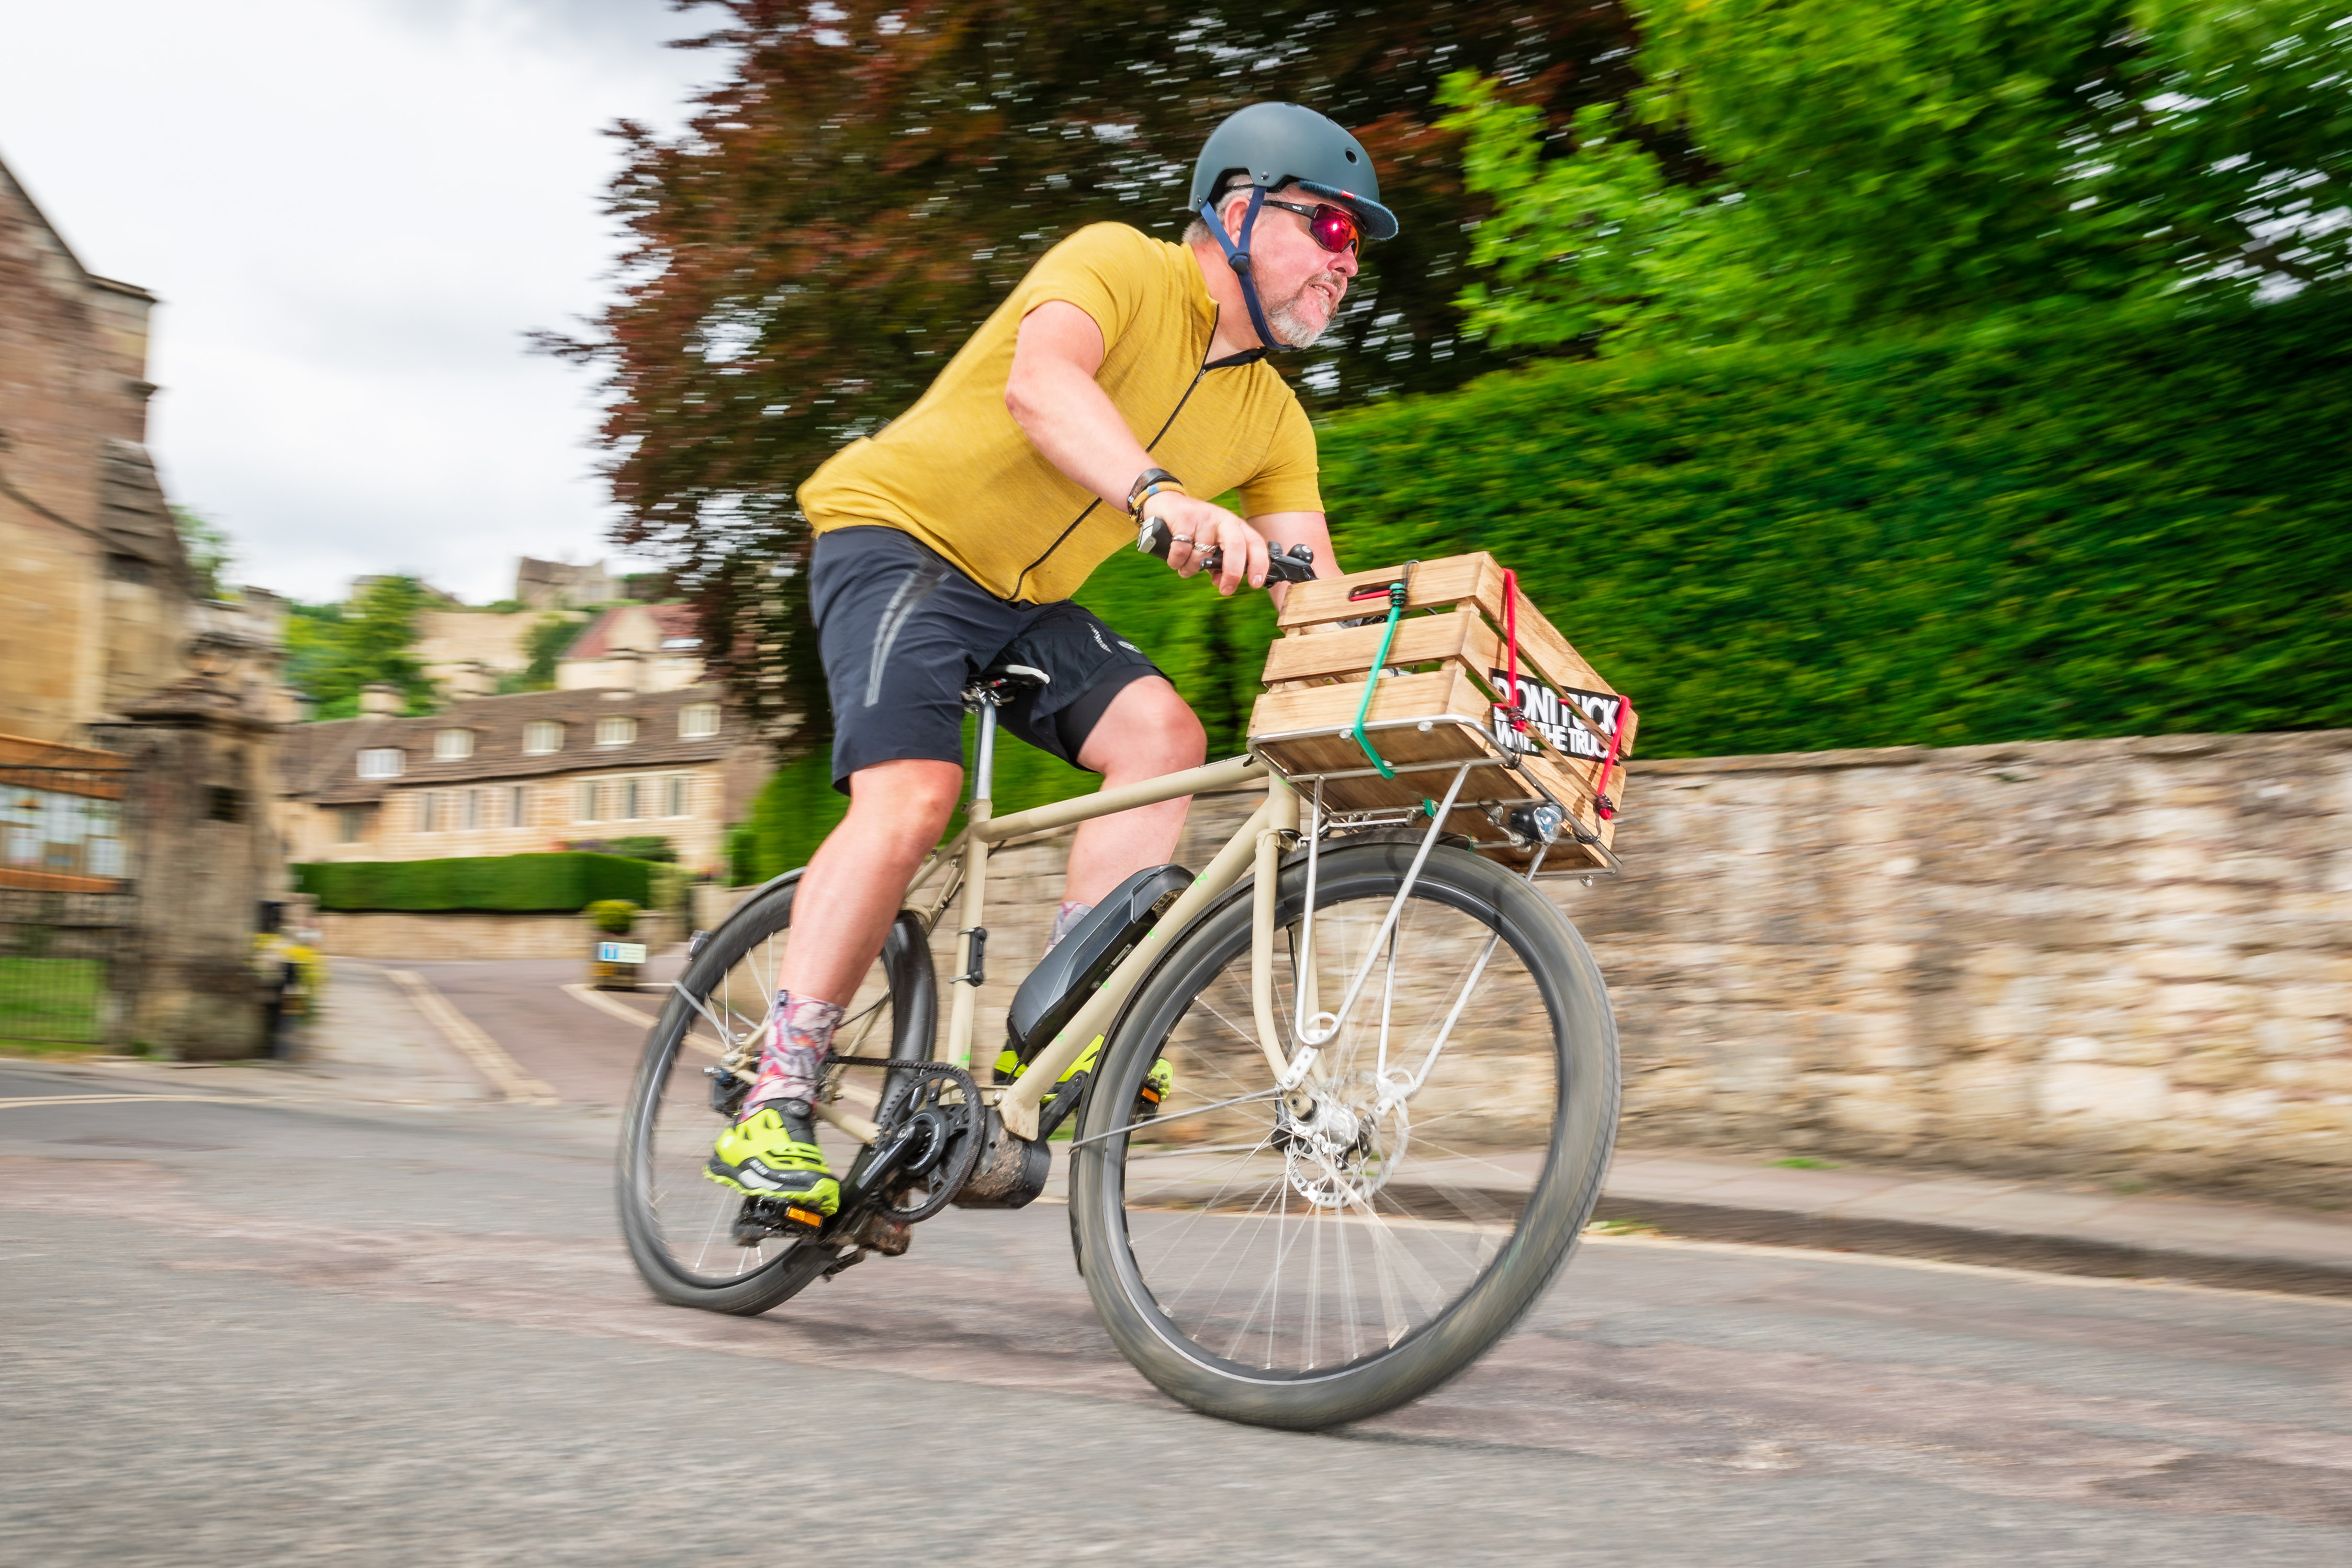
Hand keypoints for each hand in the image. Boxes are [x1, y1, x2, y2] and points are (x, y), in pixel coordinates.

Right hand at [1142, 492, 1268, 593]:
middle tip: (1226, 590)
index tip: (1256, 583)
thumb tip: (1222, 583)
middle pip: (1236, 546)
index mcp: (1236, 526)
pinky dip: (1176, 561)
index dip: (1260, 564)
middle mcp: (1224, 519)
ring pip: (1202, 555)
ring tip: (1185, 564)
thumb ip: (1219, 563)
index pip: (1256, 543)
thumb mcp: (1212, 544)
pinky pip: (1182, 551)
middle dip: (1233, 572)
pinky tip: (1174, 559)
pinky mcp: (1184, 517)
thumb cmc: (1194, 530)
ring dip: (1191, 568)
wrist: (1167, 504)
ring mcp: (1205, 517)